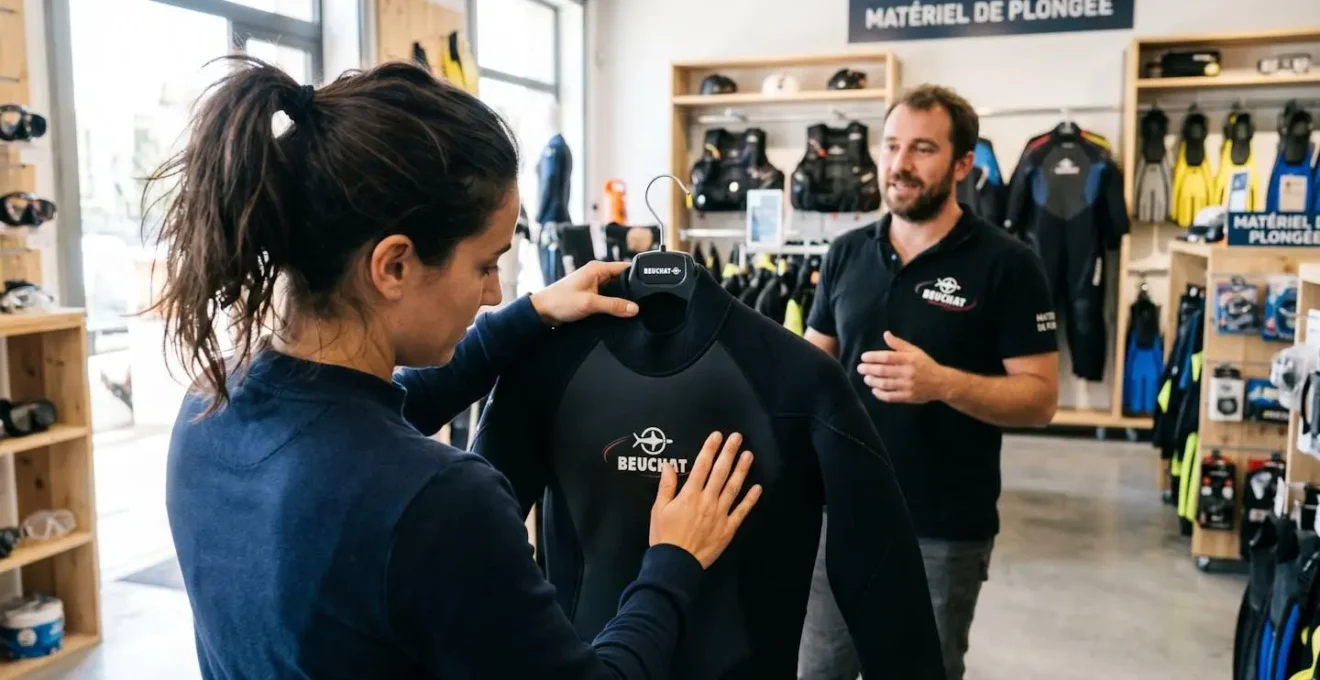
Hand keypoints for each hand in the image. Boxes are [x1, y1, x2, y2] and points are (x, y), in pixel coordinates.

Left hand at [529, 261, 638, 325]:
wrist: (542, 312)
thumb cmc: (559, 302)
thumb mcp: (590, 303)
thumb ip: (613, 305)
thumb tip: (634, 308)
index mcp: (596, 268)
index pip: (624, 267)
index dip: (636, 276)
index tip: (647, 287)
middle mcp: (596, 274)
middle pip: (622, 279)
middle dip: (630, 290)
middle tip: (641, 302)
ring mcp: (593, 284)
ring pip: (615, 290)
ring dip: (621, 299)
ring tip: (629, 308)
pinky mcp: (590, 295)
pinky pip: (608, 297)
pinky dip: (613, 304)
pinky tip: (617, 312)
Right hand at [649, 432, 761, 568]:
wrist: (676, 563)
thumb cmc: (664, 536)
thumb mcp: (659, 509)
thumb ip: (666, 486)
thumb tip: (668, 465)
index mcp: (689, 495)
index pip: (701, 466)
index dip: (710, 449)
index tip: (717, 436)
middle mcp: (707, 501)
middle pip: (720, 472)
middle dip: (729, 453)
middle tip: (737, 438)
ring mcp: (720, 514)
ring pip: (733, 488)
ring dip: (741, 470)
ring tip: (748, 455)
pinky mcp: (728, 528)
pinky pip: (741, 511)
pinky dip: (750, 499)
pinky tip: (757, 488)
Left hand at [857, 331, 952, 403]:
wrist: (941, 383)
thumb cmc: (925, 364)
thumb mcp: (915, 351)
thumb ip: (899, 344)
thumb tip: (886, 334)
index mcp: (909, 359)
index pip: (887, 357)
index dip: (873, 357)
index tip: (863, 357)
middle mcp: (907, 372)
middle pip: (883, 371)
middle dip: (869, 369)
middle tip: (860, 368)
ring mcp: (907, 386)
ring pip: (885, 384)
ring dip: (872, 381)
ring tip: (866, 378)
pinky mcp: (908, 397)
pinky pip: (890, 396)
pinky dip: (880, 394)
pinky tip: (874, 390)